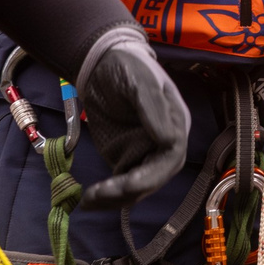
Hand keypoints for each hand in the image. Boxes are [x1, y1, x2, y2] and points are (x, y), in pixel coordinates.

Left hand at [76, 26, 190, 206]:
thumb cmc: (126, 66)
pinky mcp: (124, 156)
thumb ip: (153, 108)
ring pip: (137, 186)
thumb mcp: (140, 82)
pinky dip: (107, 194)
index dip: (152, 175)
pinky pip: (120, 183)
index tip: (128, 183)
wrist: (102, 63)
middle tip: (99, 194)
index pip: (171, 157)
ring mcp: (143, 152)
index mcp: (175, 124)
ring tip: (88, 201)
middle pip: (154, 178)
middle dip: (129, 191)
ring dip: (115, 198)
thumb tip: (169, 141)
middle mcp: (163, 143)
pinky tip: (88, 198)